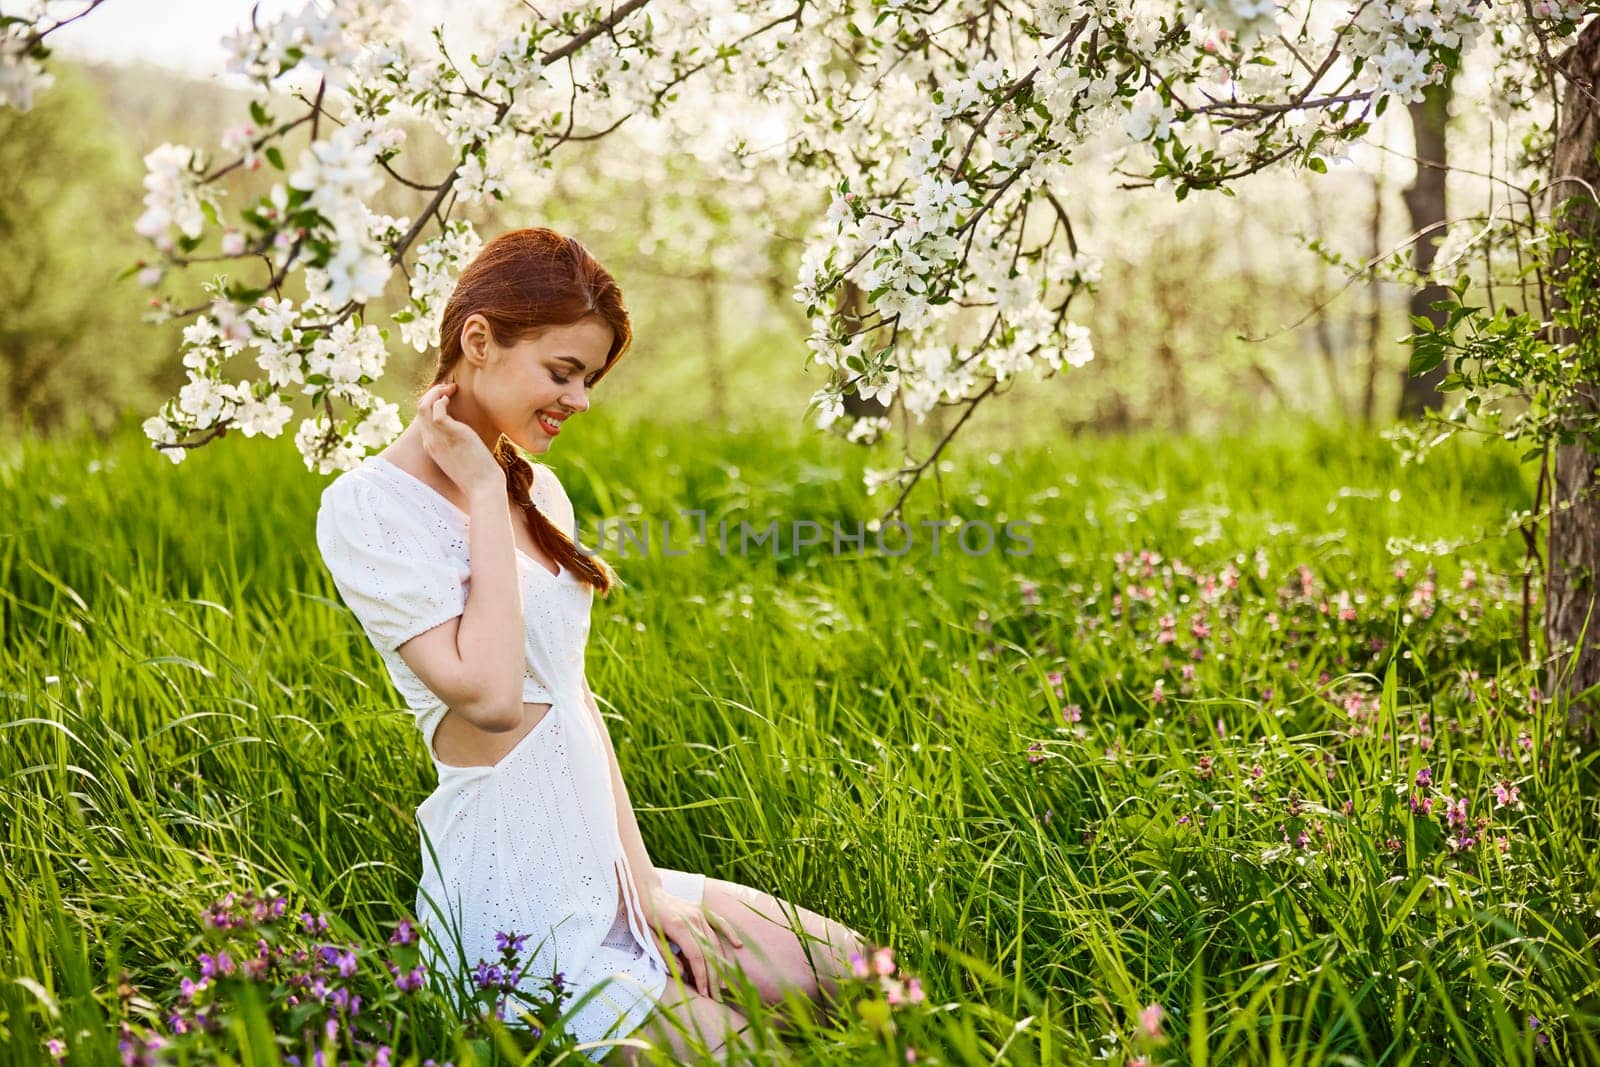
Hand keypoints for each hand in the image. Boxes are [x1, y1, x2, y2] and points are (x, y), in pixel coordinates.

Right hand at [414, 382, 501, 497]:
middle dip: (432, 394)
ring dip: (435, 392)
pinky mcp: (452, 434)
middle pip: (420, 410)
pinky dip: (441, 399)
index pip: (423, 420)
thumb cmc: (478, 477)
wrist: (484, 489)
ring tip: (450, 387)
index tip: (447, 398)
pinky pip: (436, 410)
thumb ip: (458, 446)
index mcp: (432, 448)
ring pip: (424, 407)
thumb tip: (467, 441)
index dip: (432, 404)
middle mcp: (431, 442)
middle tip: (449, 388)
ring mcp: (439, 438)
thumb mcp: (462, 459)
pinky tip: (451, 396)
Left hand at [639, 884, 744, 1001]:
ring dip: (721, 964)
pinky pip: (719, 922)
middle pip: (709, 952)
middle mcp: (693, 920)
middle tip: (716, 997)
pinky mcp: (701, 910)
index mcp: (678, 927)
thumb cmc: (642, 916)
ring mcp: (699, 914)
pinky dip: (730, 933)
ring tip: (723, 985)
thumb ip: (664, 954)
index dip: (701, 976)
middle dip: (714, 977)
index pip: (696, 956)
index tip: (704, 993)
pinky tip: (738, 945)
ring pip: (715, 942)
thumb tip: (682, 972)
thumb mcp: (647, 937)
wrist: (645, 890)